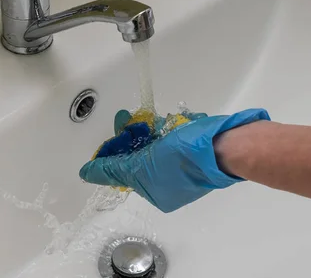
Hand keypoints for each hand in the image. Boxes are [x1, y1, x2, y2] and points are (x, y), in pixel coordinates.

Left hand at [80, 108, 269, 211]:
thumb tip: (85, 174)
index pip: (126, 171)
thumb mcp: (140, 166)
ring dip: (147, 129)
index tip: (112, 136)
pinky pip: (174, 137)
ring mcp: (185, 164)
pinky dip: (167, 128)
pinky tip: (166, 120)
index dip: (115, 153)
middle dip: (131, 137)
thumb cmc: (182, 159)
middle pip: (140, 156)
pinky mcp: (197, 147)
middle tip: (125, 120)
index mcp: (157, 192)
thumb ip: (112, 169)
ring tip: (143, 117)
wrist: (225, 147)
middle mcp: (170, 181)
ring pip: (157, 144)